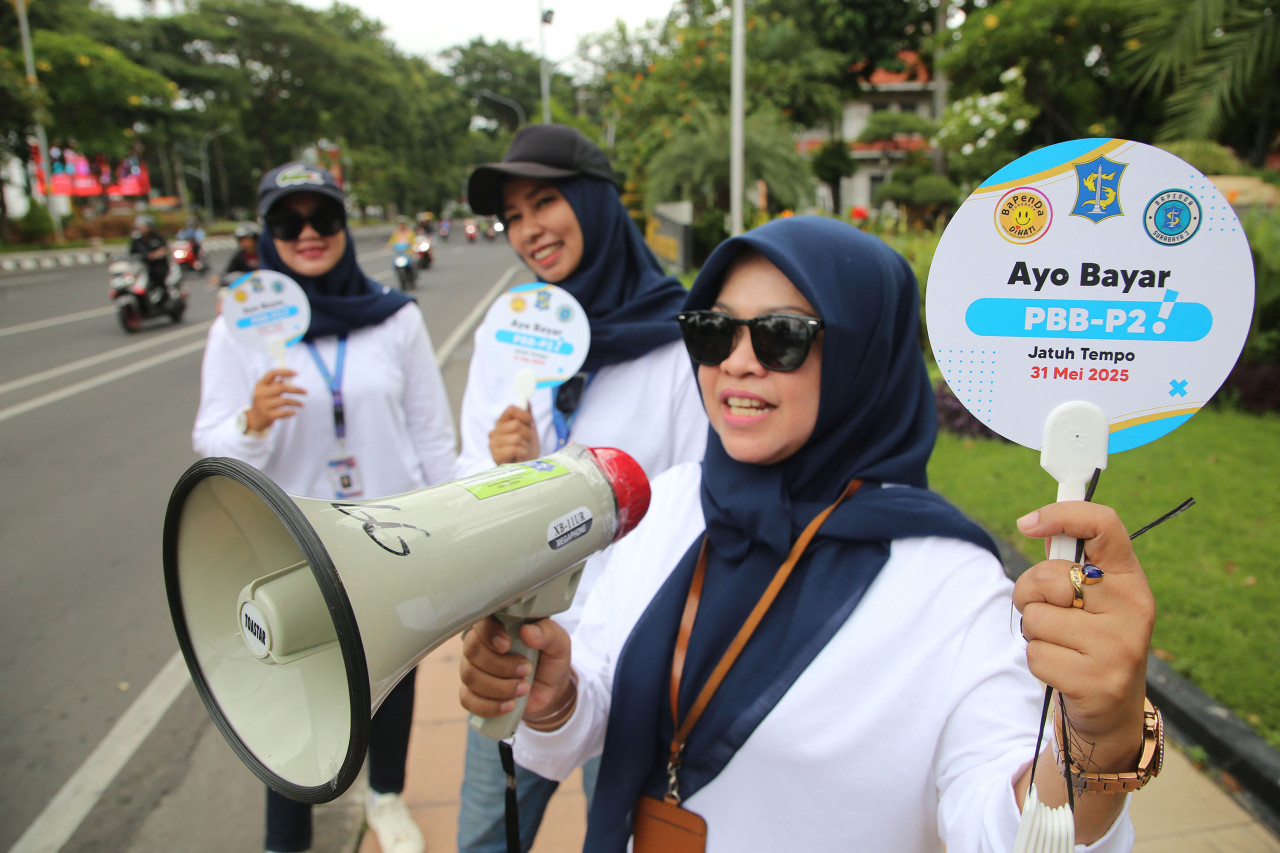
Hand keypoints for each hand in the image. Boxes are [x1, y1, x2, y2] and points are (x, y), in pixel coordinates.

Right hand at [246, 368, 305, 431]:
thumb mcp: (267, 390)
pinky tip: (294, 412)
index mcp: (260, 384)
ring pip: (284, 400)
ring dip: (296, 402)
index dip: (285, 371)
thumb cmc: (265, 401)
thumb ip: (276, 384)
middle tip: (306, 392)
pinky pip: (283, 413)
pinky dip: (290, 412)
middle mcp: (260, 393)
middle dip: (296, 389)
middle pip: (281, 388)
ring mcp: (263, 405)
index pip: (272, 373)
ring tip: (302, 405)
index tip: (297, 373)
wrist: (255, 418)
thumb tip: (290, 378)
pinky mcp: (267, 415)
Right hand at [459, 616, 573, 724]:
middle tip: (526, 669)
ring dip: (499, 686)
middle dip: (500, 665)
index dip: (488, 633)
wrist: (549, 689)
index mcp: (499, 625)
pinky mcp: (472, 693)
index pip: (480, 622)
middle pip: (473, 651)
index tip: (506, 645)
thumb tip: (528, 632)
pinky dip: (490, 706)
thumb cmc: (550, 659)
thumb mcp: (558, 643)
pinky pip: (469, 701)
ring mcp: (473, 669)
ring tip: (524, 688)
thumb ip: (547, 633)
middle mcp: (480, 644)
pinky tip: (510, 705)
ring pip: (471, 676)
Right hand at [488, 405, 539, 463]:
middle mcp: (495, 431)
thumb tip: (527, 401)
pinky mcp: (495, 456)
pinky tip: (520, 457)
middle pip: (516, 425)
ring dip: (525, 446)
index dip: (524, 414)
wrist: (525, 468)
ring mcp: (493, 444)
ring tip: (523, 451)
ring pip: (516, 438)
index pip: (511, 409)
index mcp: (502, 422)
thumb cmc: (526, 449)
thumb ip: (527, 416)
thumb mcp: (529, 431)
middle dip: (527, 434)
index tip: (529, 422)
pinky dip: (522, 453)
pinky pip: (513, 449)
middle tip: (527, 442)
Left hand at [1013, 501, 1153, 769]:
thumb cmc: (1092, 639)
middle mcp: (1132, 607)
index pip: (1104, 526)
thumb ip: (1069, 563)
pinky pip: (1035, 655)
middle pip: (1048, 576)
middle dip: (1029, 594)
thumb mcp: (1093, 598)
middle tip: (1046, 611)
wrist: (1114, 710)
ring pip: (1035, 618)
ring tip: (1062, 645)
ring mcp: (1118, 646)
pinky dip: (1038, 662)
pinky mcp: (1098, 681)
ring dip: (1035, 633)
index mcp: (1130, 578)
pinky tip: (1064, 669)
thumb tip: (1034, 523)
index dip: (1062, 514)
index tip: (1028, 523)